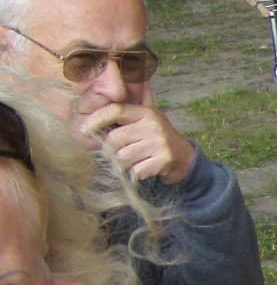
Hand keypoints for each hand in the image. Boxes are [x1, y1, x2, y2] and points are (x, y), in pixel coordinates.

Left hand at [79, 84, 195, 184]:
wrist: (184, 157)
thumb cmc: (155, 140)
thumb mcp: (143, 122)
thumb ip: (121, 119)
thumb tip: (87, 122)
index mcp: (145, 112)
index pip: (115, 110)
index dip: (96, 119)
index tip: (85, 129)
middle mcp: (153, 125)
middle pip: (114, 139)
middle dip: (111, 150)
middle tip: (119, 153)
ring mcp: (159, 142)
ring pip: (122, 158)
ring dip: (124, 164)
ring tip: (134, 161)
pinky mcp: (164, 160)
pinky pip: (135, 171)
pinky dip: (136, 174)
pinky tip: (144, 168)